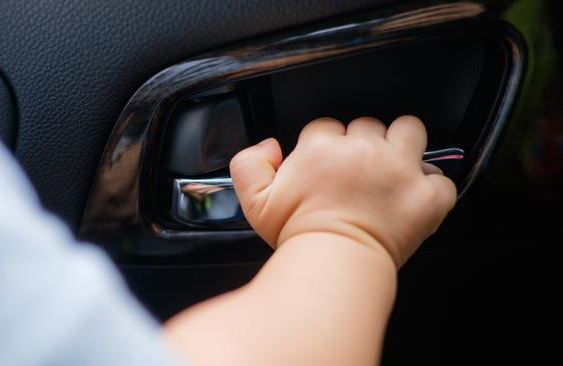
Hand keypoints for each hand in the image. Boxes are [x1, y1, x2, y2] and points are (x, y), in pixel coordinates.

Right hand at [230, 116, 456, 267]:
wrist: (333, 266)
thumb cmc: (298, 237)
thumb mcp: (255, 202)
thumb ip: (249, 164)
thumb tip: (269, 146)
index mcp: (323, 147)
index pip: (326, 126)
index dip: (325, 144)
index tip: (327, 165)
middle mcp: (363, 150)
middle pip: (368, 125)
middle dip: (363, 144)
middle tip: (358, 172)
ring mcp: (399, 169)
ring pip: (410, 130)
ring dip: (404, 144)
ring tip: (394, 167)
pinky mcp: (425, 194)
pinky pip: (441, 177)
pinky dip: (432, 188)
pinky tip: (415, 197)